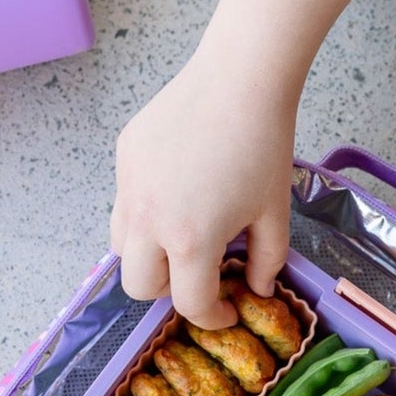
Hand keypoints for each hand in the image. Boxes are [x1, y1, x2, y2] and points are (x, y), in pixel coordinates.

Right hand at [111, 54, 297, 329]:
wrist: (239, 78)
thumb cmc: (264, 147)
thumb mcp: (274, 215)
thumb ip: (266, 262)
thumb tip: (256, 289)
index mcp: (189, 241)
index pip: (188, 303)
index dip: (212, 317)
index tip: (227, 310)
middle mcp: (148, 220)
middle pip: (138, 286)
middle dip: (168, 291)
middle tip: (198, 275)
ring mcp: (130, 187)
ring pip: (121, 247)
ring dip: (149, 255)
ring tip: (181, 237)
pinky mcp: (124, 158)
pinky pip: (125, 202)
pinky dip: (145, 212)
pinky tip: (178, 191)